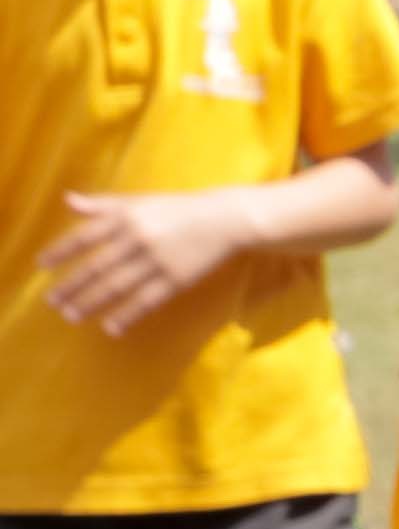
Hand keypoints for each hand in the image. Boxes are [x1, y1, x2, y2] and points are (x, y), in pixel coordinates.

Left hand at [38, 190, 247, 335]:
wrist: (226, 218)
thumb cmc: (179, 209)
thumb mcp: (141, 201)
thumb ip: (104, 204)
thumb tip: (68, 200)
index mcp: (127, 218)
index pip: (85, 236)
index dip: (61, 251)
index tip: (42, 266)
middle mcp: (139, 238)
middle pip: (97, 267)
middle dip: (72, 286)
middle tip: (52, 302)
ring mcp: (158, 260)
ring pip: (117, 286)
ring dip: (91, 303)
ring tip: (71, 316)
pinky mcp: (177, 279)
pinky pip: (146, 300)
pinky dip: (128, 315)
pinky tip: (111, 328)